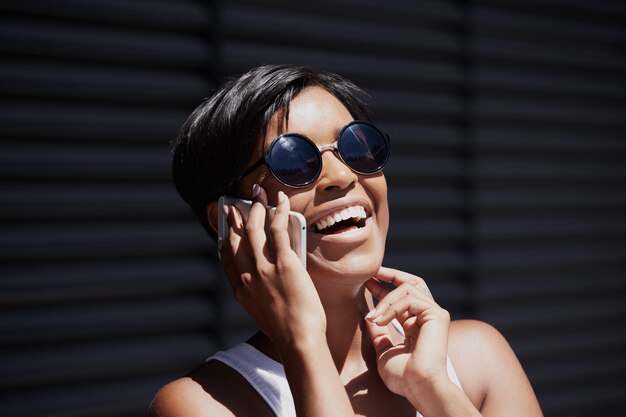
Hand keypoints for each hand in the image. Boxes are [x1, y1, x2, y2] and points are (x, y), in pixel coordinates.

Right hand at [220, 185, 325, 346]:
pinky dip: (278, 211)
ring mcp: (264, 269)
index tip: (225, 233)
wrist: (298, 340)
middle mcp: (248, 276)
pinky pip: (278, 230)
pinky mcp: (284, 263)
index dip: (226, 243)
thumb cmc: (287, 331)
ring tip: (258, 195)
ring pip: (255, 230)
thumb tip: (270, 274)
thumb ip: (262, 293)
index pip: (228, 260)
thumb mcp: (264, 312)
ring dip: (255, 208)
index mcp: (241, 291)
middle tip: (234, 207)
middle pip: (237, 240)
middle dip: (235, 220)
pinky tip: (280, 200)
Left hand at [364, 267, 450, 399]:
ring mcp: (434, 314)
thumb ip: (379, 333)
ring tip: (372, 317)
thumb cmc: (403, 377)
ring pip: (406, 289)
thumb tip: (369, 317)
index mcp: (416, 325)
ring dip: (384, 300)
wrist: (418, 386)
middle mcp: (427, 316)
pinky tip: (381, 321)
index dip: (383, 287)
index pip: (401, 297)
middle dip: (389, 275)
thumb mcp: (384, 350)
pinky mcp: (437, 314)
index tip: (366, 283)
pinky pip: (410, 299)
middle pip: (411, 283)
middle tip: (369, 274)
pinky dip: (392, 307)